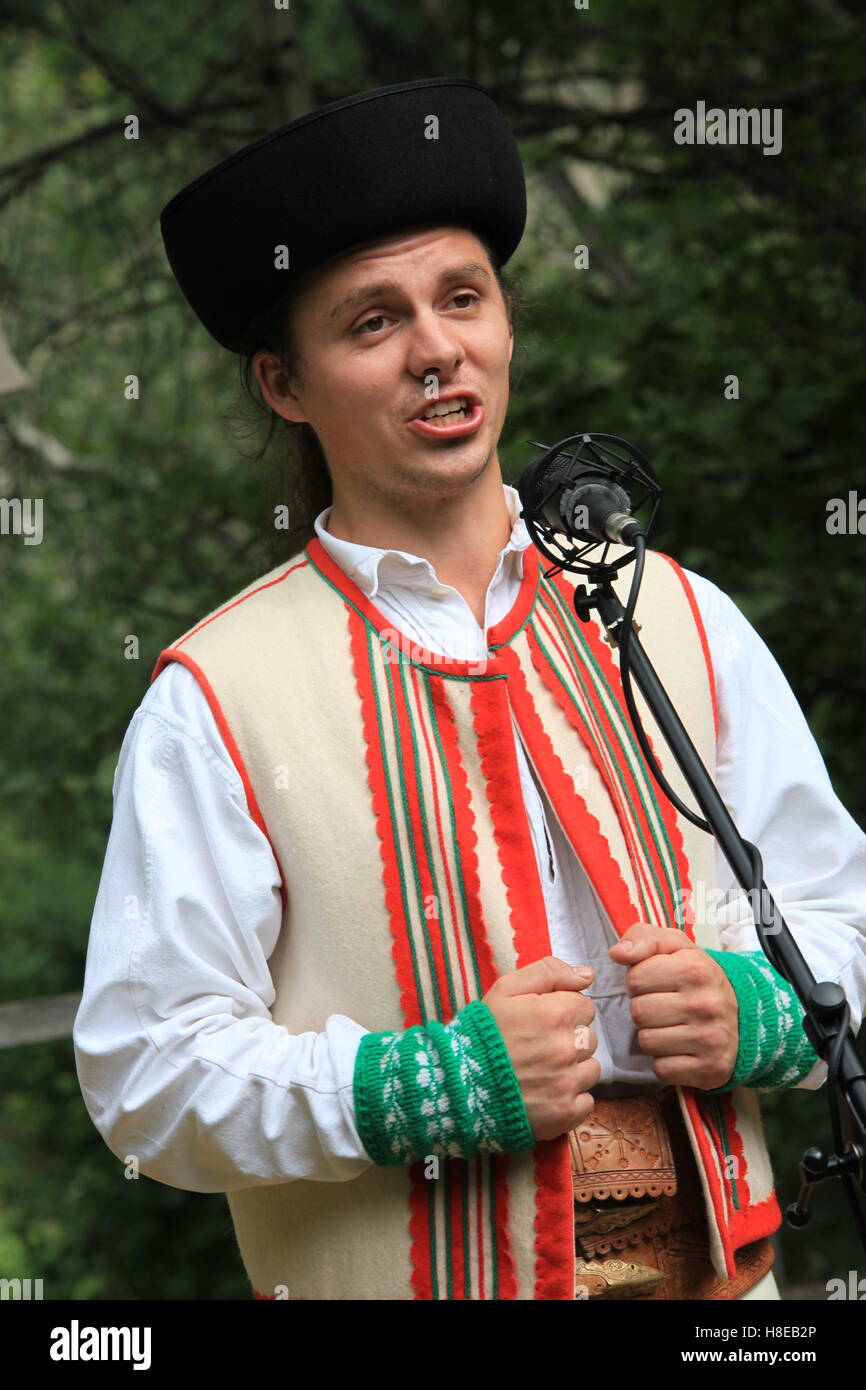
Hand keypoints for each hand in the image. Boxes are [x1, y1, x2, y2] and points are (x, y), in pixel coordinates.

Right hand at [483, 956, 600, 1141]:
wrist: (457, 1085)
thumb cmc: (481, 1034)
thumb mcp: (505, 990)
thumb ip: (548, 972)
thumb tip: (587, 975)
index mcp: (554, 1014)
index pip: (585, 1006)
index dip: (564, 1011)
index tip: (543, 1021)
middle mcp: (565, 1049)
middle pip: (590, 1038)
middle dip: (569, 1039)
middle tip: (539, 1046)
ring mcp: (566, 1084)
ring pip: (591, 1069)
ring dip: (573, 1069)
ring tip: (542, 1071)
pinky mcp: (564, 1113)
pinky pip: (587, 1102)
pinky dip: (570, 1098)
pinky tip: (546, 1093)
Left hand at [607, 922, 738, 1089]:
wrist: (742, 1016)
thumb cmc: (697, 978)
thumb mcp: (674, 946)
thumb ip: (642, 938)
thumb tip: (616, 953)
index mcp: (696, 969)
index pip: (635, 979)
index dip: (639, 981)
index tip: (656, 984)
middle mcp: (706, 1004)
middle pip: (639, 1012)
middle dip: (644, 1009)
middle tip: (664, 1006)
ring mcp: (710, 1039)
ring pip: (646, 1042)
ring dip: (652, 1035)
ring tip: (672, 1026)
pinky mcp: (710, 1069)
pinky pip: (661, 1069)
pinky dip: (665, 1061)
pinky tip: (680, 1048)